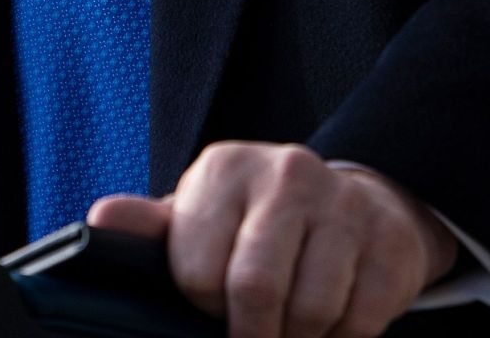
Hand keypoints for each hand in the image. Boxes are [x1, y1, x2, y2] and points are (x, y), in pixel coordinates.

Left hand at [88, 142, 456, 337]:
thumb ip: (151, 226)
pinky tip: (328, 324)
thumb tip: (100, 221)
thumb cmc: (259, 218)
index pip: (197, 268)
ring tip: (288, 331)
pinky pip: (360, 320)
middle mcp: (286, 174)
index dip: (200, 303)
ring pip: (312, 310)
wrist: (354, 200)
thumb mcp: (199, 213)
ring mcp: (343, 204)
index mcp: (226, 168)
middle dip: (250, 333)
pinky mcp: (389, 240)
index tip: (208, 308)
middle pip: (255, 289)